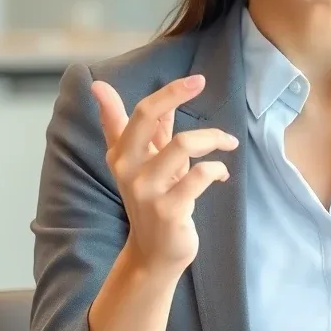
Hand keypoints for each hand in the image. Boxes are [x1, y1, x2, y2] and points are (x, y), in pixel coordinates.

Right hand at [90, 74, 237, 279]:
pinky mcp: (169, 210)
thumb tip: (102, 87)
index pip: (140, 112)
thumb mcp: (144, 160)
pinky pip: (200, 176)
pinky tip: (222, 174)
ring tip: (228, 143)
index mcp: (122, 153)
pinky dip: (218, 169)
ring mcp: (147, 191)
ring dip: (213, 139)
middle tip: (200, 82)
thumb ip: (139, 126)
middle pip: (146, 118)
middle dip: (175, 95)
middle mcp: (128, 169)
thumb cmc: (155, 197)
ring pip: (182, 144)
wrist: (154, 252)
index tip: (195, 78)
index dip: (166, 91)